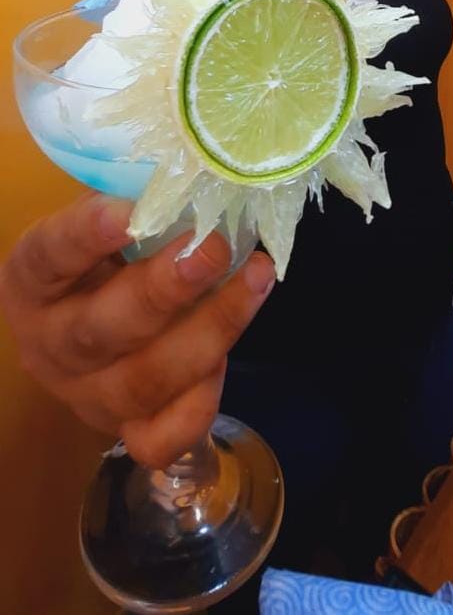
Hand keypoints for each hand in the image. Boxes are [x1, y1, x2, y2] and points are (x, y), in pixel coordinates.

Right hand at [0, 193, 274, 467]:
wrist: (85, 337)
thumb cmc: (103, 265)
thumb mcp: (106, 226)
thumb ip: (138, 208)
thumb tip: (199, 179)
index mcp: (32, 284)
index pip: (48, 258)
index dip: (84, 237)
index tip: (128, 209)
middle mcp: (50, 346)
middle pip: (100, 330)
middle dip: (163, 290)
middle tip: (213, 246)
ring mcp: (86, 396)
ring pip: (143, 381)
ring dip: (208, 331)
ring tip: (254, 280)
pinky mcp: (123, 429)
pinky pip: (159, 438)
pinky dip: (200, 403)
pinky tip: (230, 357)